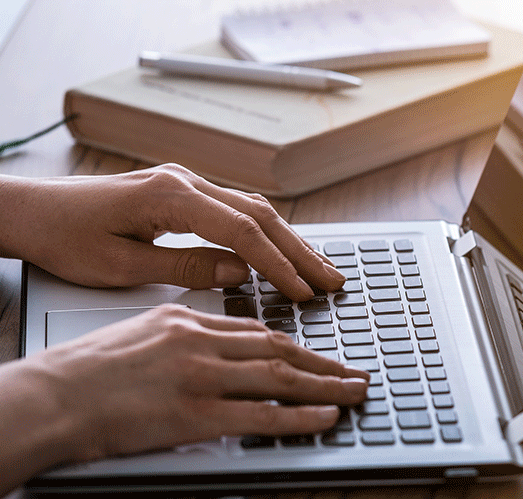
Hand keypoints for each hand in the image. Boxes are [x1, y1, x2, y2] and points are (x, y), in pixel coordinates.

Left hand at [0, 164, 343, 300]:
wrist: (32, 211)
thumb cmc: (65, 239)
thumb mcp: (121, 266)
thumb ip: (185, 269)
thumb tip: (238, 274)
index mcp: (169, 197)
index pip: (242, 231)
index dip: (277, 265)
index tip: (302, 292)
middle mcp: (184, 182)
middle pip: (259, 215)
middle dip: (299, 251)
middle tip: (332, 281)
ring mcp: (185, 183)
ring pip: (253, 210)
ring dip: (289, 241)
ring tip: (319, 270)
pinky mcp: (182, 192)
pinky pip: (236, 210)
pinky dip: (266, 233)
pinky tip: (283, 252)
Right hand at [0, 305, 368, 490]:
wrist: (48, 398)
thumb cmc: (80, 374)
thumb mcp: (137, 333)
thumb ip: (180, 335)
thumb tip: (212, 344)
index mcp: (185, 321)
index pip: (255, 330)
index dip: (295, 343)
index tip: (320, 353)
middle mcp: (199, 342)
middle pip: (279, 349)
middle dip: (324, 362)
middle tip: (354, 372)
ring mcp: (200, 377)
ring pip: (280, 378)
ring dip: (326, 386)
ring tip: (355, 392)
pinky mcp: (195, 413)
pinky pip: (262, 415)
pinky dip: (301, 416)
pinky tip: (325, 417)